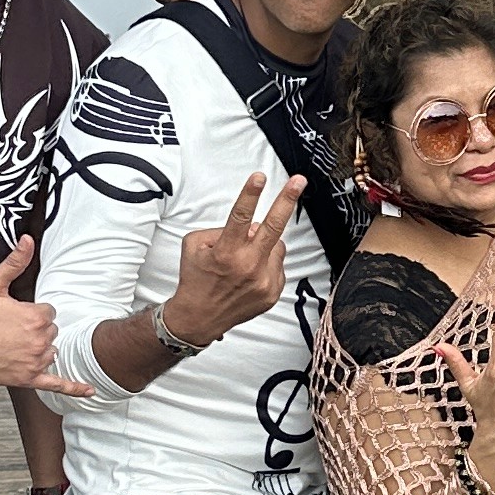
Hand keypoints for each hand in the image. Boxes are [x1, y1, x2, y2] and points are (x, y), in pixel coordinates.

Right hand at [0, 235, 65, 388]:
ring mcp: (33, 361)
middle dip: (33, 330)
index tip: (13, 315)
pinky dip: (73, 388)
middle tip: (8, 330)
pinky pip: (56, 384)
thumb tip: (27, 240)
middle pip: (50, 332)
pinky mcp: (26, 379)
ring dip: (38, 349)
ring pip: (50, 352)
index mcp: (35, 316)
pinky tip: (89, 391)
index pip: (49, 312)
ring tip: (12, 346)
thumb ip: (15, 263)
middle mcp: (38, 340)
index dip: (31, 313)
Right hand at [165, 172, 302, 346]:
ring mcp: (262, 281)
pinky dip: (267, 264)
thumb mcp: (195, 246)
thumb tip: (252, 225)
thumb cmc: (196, 279)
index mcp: (226, 251)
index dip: (251, 194)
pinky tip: (250, 274)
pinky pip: (278, 265)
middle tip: (298, 181)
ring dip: (265, 244)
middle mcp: (247, 266)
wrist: (199, 317)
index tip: (260, 177)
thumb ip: (221, 229)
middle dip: (286, 200)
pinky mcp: (271, 292)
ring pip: (276, 245)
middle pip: (273, 226)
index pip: (240, 216)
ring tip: (246, 258)